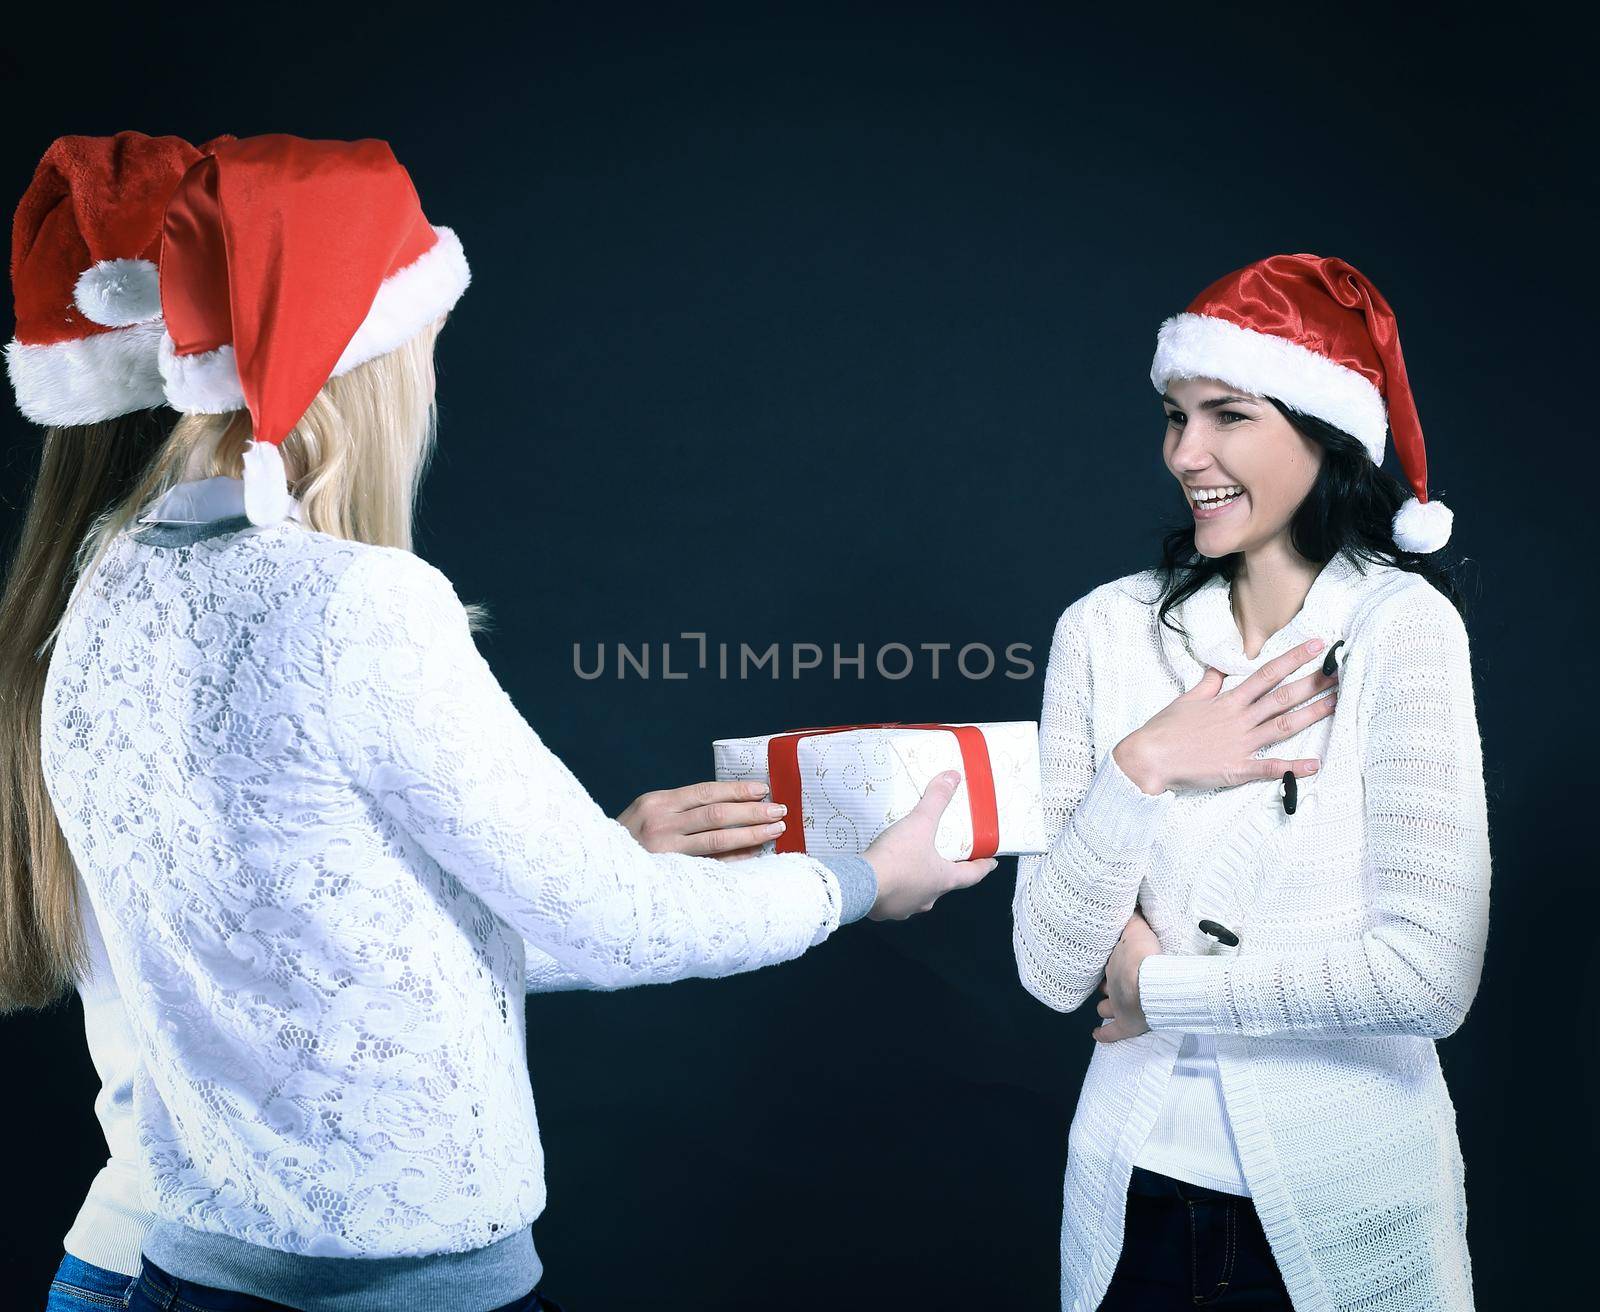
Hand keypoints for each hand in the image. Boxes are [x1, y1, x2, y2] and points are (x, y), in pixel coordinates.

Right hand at [618, 780, 787, 858]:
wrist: (598, 872)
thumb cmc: (630, 841)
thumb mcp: (648, 814)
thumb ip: (681, 809)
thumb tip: (731, 805)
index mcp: (656, 802)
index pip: (706, 792)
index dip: (737, 790)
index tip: (763, 790)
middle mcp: (660, 823)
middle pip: (717, 814)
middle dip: (752, 811)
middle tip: (779, 811)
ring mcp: (664, 850)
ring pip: (717, 838)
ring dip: (751, 833)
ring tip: (775, 830)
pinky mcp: (669, 873)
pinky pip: (711, 863)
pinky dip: (735, 858)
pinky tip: (755, 854)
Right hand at [861, 771, 998, 919]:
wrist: (860, 885)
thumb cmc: (898, 857)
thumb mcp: (920, 823)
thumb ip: (936, 800)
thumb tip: (953, 777)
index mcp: (943, 880)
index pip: (972, 876)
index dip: (982, 867)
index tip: (990, 863)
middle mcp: (928, 898)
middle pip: (943, 885)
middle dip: (943, 872)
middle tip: (941, 858)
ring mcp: (905, 908)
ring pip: (917, 894)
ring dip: (916, 882)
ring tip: (908, 866)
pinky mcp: (884, 911)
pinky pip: (893, 900)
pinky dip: (893, 889)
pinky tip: (885, 878)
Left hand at [1093, 909, 1160, 1042]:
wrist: (1151, 982)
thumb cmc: (1147, 956)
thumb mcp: (1140, 930)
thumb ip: (1135, 919)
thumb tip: (1131, 903)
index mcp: (1116, 964)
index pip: (1111, 963)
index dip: (1113, 964)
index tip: (1115, 962)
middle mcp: (1113, 984)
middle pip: (1106, 985)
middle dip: (1109, 985)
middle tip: (1113, 983)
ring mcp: (1117, 1006)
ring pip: (1104, 1007)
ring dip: (1106, 1007)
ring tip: (1107, 1007)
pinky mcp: (1126, 1025)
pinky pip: (1111, 1032)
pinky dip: (1104, 1035)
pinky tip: (1097, 1035)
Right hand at [1114, 637, 1339, 793]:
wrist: (1148, 758)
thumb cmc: (1164, 729)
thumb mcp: (1187, 699)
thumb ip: (1209, 683)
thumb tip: (1220, 667)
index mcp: (1228, 701)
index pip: (1267, 674)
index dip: (1294, 659)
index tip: (1317, 646)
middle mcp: (1239, 719)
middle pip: (1283, 697)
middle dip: (1313, 683)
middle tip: (1339, 672)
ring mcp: (1240, 743)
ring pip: (1283, 726)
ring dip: (1312, 715)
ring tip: (1336, 704)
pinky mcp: (1236, 768)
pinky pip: (1269, 768)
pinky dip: (1292, 767)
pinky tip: (1314, 765)